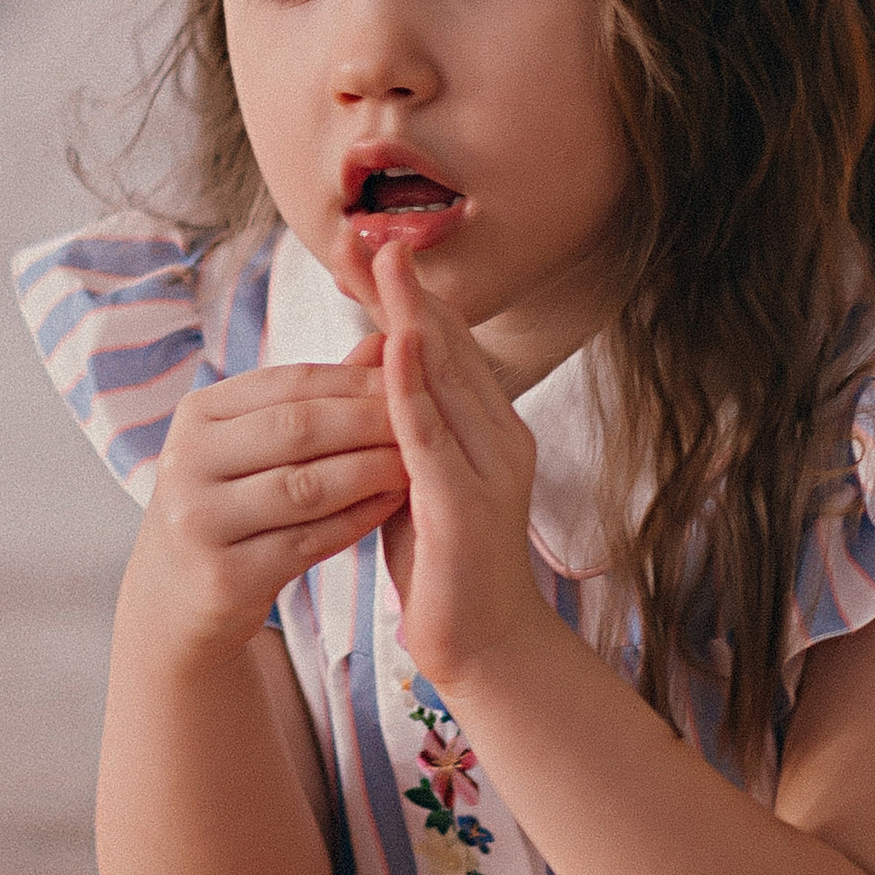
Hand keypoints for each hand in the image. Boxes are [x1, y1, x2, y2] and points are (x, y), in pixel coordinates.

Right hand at [122, 345, 407, 656]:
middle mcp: (186, 463)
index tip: (414, 378)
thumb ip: (317, 398)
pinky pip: (307, 542)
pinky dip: (357, 521)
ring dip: (372, 472)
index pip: (290, 383)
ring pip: (306, 487)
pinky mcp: (223, 577)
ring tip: (420, 463)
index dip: (357, 380)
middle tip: (429, 419)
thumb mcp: (258, 446)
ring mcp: (199, 522)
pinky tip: (393, 507)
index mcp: (196, 416)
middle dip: (371, 422)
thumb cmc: (234, 508)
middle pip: (298, 429)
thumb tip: (382, 340)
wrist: (178, 601)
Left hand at [370, 238, 552, 695]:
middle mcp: (501, 436)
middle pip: (452, 345)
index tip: (375, 243)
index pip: (448, 344)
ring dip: (413, 317)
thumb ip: (404, 417)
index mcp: (490, 427)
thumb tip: (377, 351)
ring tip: (387, 264)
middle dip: (410, 287)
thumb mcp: (415, 474)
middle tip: (373, 229)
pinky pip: (434, 436)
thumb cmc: (444, 562)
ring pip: (448, 379)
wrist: (485, 645)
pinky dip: (412, 389)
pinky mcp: (468, 505)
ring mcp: (490, 469)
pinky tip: (392, 350)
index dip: (412, 292)